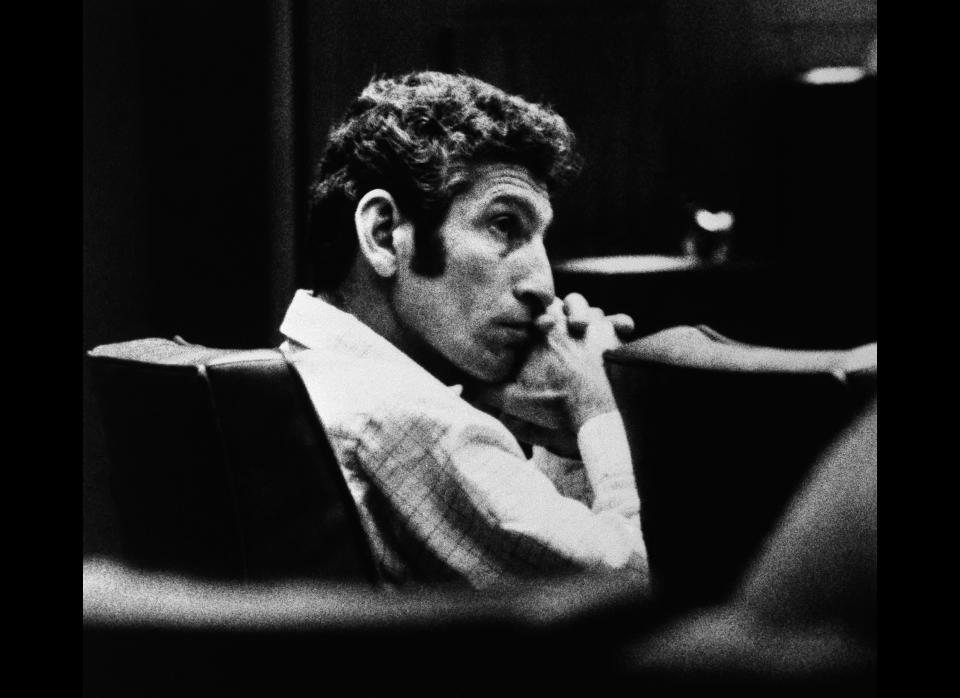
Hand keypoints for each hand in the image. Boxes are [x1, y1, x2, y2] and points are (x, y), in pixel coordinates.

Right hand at [475, 294, 626, 453]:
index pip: (533, 307)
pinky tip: (620, 330)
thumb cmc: (554, 404)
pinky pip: (620, 322)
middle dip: (559, 310)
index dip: (532, 310)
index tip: (534, 320)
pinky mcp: (615, 337)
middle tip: (557, 325)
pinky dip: (619, 325)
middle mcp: (565, 321)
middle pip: (561, 302)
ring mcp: (593, 326)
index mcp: (540, 332)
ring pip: (587, 308)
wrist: (594, 412)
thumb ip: (488, 391)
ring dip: (584, 314)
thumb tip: (463, 388)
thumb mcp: (514, 400)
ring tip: (582, 328)